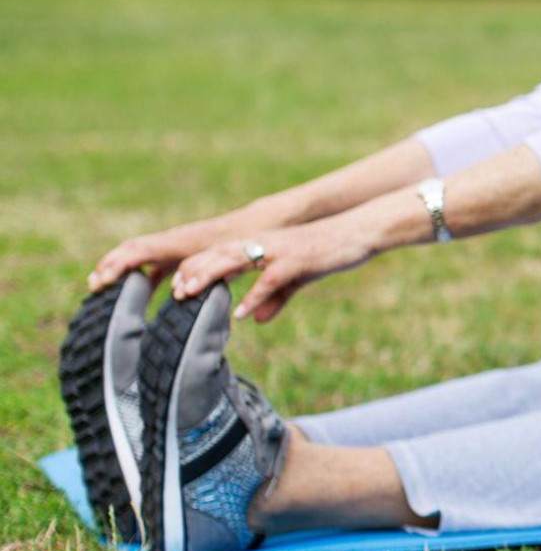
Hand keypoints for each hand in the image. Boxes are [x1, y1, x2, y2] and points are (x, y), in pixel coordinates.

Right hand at [89, 203, 287, 291]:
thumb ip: (241, 287)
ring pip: (142, 256)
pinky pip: (157, 263)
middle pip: (133, 250)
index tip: (102, 280)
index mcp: (184, 242)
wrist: (263, 221)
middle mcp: (177, 241)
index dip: (119, 264)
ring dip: (121, 270)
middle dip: (111, 266)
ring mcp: (179, 245)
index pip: (141, 250)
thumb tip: (250, 319)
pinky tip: (135, 294)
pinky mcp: (186, 251)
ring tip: (101, 289)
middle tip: (92, 285)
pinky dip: (143, 275)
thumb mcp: (246, 263)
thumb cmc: (252, 240)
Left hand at [166, 215, 376, 321]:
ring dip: (209, 276)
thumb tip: (254, 319)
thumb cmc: (329, 251)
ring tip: (188, 294)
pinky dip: (253, 296)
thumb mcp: (297, 277)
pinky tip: (240, 313)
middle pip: (217, 253)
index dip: (196, 267)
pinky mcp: (296, 261)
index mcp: (260, 244)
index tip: (177, 287)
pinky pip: (269, 280)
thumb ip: (274, 297)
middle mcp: (263, 243)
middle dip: (192, 271)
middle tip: (172, 292)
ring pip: (234, 259)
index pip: (218, 252)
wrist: (359, 231)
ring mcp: (278, 250)